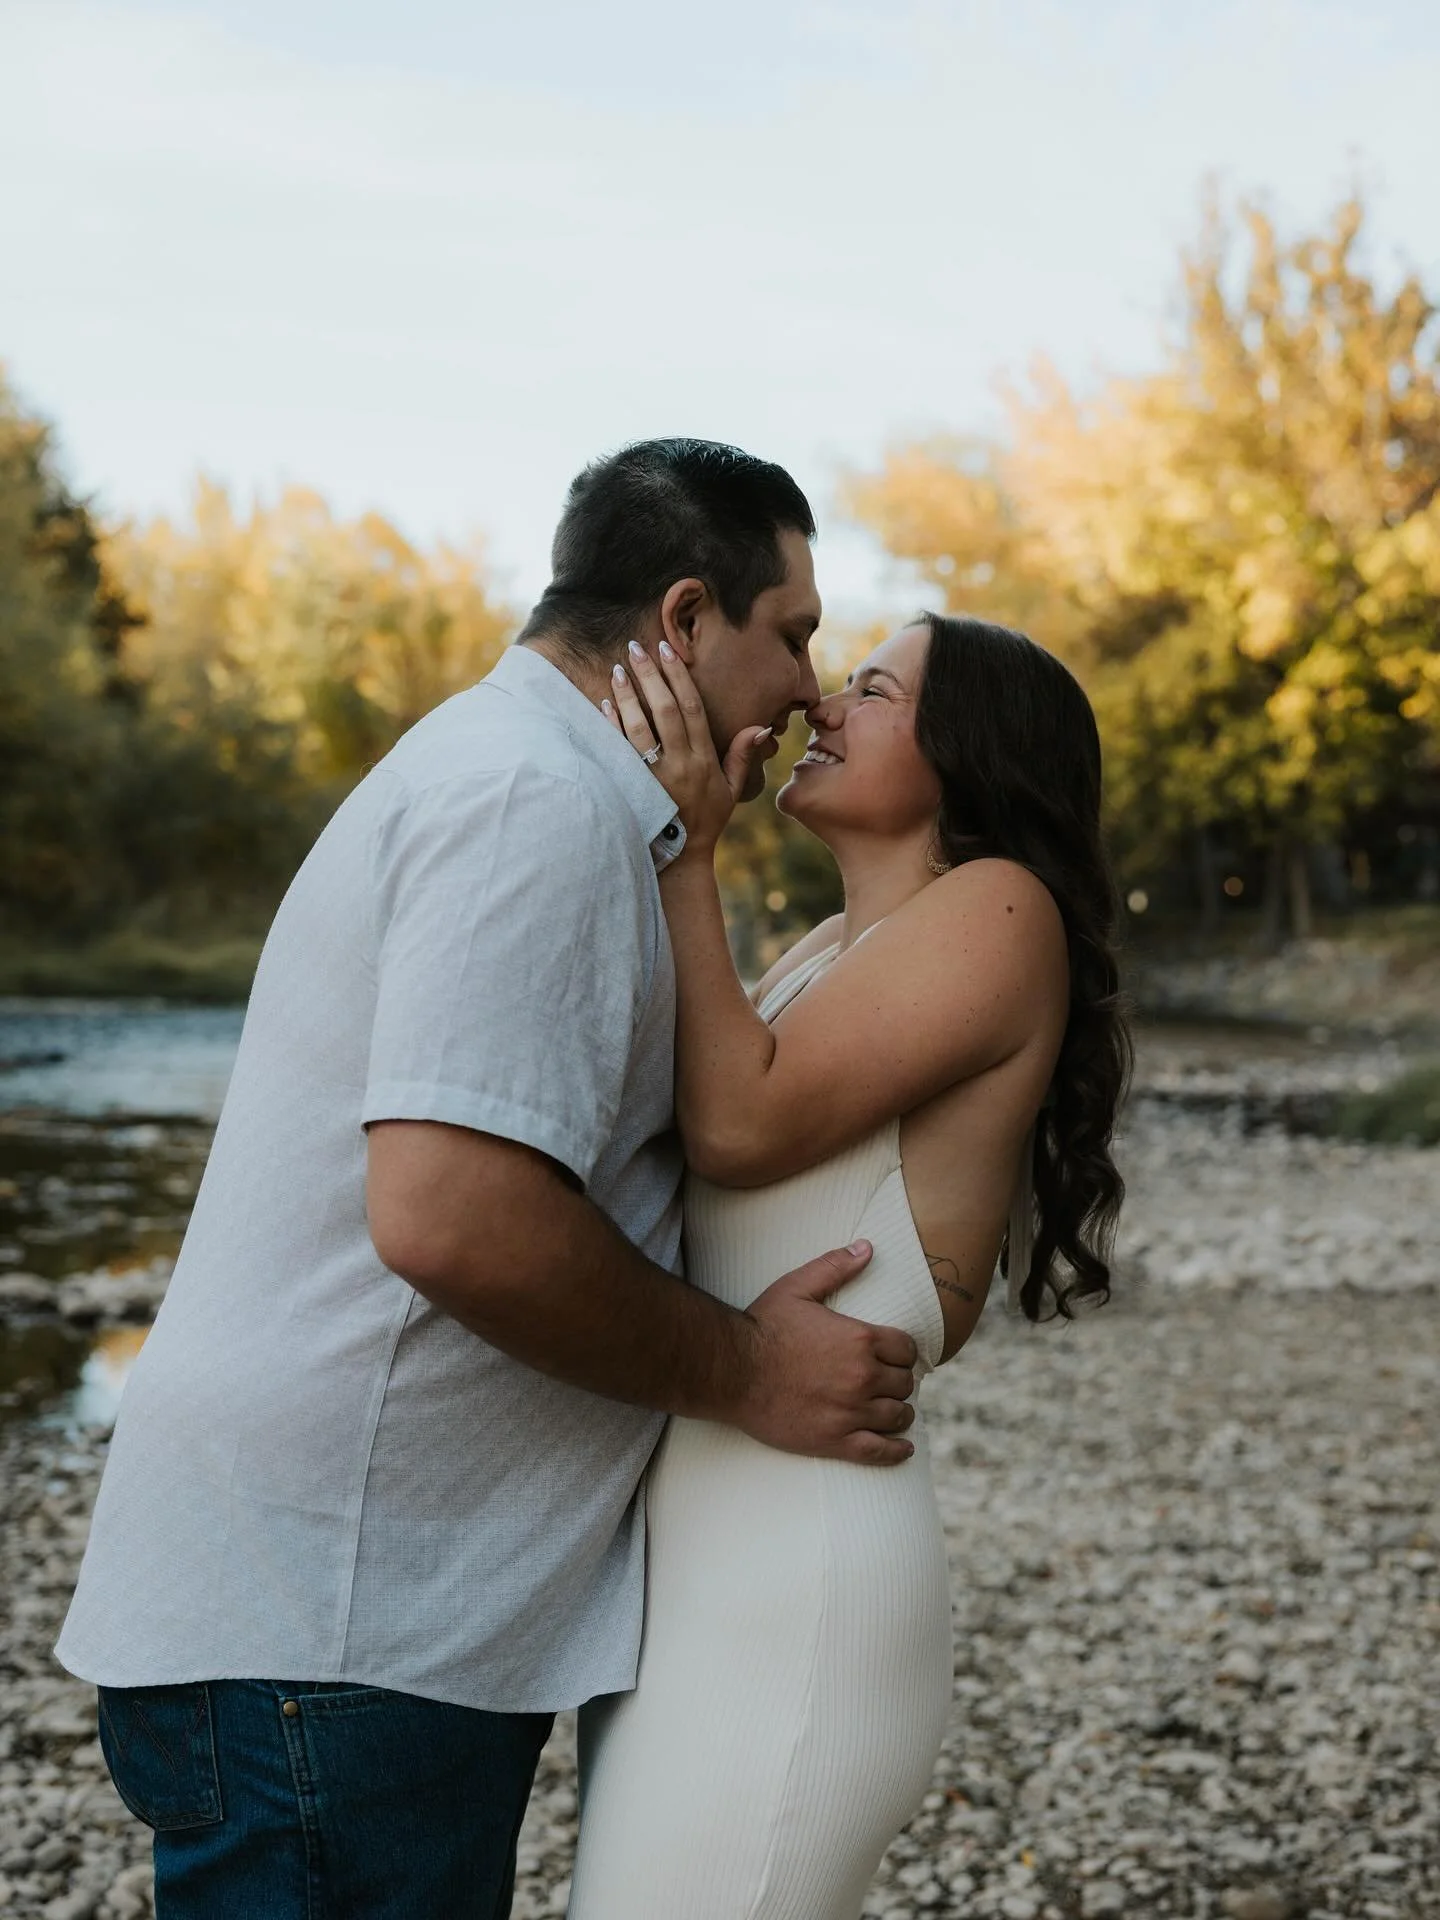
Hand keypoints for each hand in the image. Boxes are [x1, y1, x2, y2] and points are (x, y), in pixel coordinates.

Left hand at [603, 641, 772, 852]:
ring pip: (641, 728)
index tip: (667, 651)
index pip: (692, 708)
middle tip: (636, 647)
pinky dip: (612, 727)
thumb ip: (740, 756)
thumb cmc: (706, 821)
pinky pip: (622, 752)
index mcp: (704, 760)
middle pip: (666, 710)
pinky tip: (604, 704)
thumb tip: (760, 727)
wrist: (681, 858)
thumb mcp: (731, 791)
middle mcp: (681, 765)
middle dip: (650, 676)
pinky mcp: (636, 789)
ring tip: (617, 669)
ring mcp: (656, 777)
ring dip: (628, 696)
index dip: (679, 677)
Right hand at [728, 1242, 918, 1466]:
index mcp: (860, 1339)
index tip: (894, 1356)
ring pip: (897, 1415)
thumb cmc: (763, 1326)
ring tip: (892, 1410)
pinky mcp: (834, 1441)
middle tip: (888, 1382)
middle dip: (898, 1381)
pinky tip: (903, 1448)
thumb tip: (867, 1247)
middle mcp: (862, 1377)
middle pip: (904, 1383)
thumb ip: (835, 1266)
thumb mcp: (798, 1287)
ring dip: (899, 1412)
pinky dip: (896, 1451)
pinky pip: (879, 1451)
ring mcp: (850, 1412)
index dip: (902, 1352)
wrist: (731, 1370)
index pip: (906, 1349)